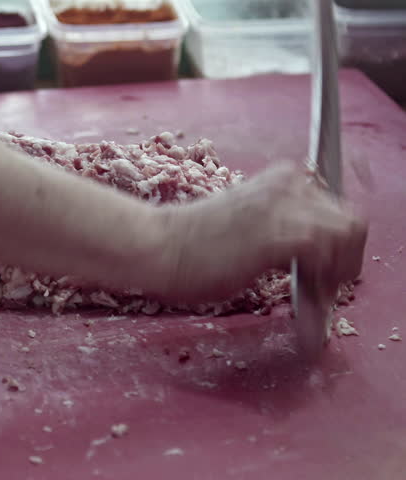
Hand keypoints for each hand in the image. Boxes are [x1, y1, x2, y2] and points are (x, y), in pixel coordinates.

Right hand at [158, 163, 367, 302]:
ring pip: (349, 235)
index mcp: (282, 180)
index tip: (320, 275)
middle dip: (343, 260)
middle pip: (351, 222)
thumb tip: (313, 260)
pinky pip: (328, 254)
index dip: (336, 248)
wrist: (158, 247)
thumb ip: (281, 230)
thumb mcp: (247, 224)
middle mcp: (290, 185)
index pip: (337, 211)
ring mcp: (286, 207)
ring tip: (314, 294)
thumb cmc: (190, 245)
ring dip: (337, 271)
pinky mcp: (280, 234)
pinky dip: (323, 280)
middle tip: (322, 288)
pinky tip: (306, 297)